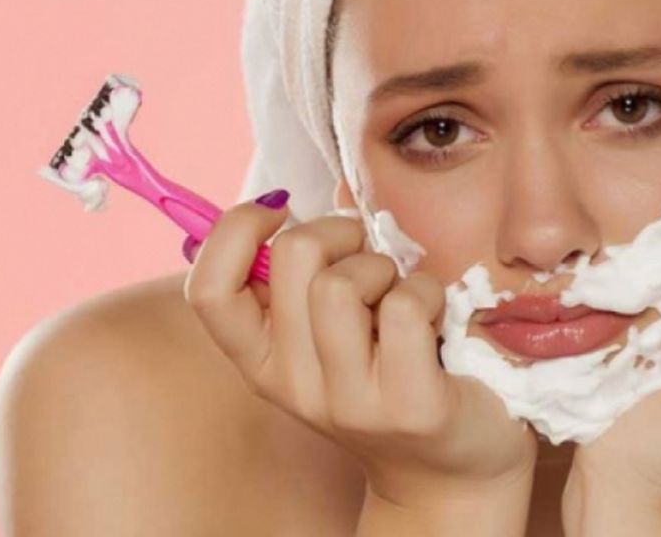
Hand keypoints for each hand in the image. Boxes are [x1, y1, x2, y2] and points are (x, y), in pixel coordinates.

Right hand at [183, 193, 537, 526]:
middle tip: (367, 258)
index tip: (279, 212)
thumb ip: (309, 271)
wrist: (452, 463)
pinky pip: (404, 307)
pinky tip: (434, 320)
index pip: (208, 289)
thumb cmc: (391, 370)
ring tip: (400, 296)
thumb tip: (311, 196)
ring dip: (384, 268)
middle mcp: (293, 385)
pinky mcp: (409, 406)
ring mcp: (348, 402)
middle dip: (338, 232)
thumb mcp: (330, 328)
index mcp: (261, 360)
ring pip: (343, 283)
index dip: (236, 229)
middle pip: (291, 257)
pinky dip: (427, 294)